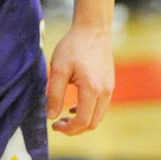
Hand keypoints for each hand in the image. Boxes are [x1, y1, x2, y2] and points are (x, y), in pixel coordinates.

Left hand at [45, 21, 114, 135]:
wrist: (93, 30)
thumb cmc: (73, 47)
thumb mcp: (58, 69)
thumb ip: (54, 94)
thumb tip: (51, 116)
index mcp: (92, 89)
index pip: (83, 121)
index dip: (68, 129)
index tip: (54, 126)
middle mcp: (105, 92)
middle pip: (93, 123)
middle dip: (75, 129)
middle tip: (57, 124)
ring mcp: (110, 89)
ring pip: (99, 117)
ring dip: (82, 121)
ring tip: (64, 116)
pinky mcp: (110, 85)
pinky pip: (101, 107)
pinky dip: (89, 112)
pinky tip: (75, 106)